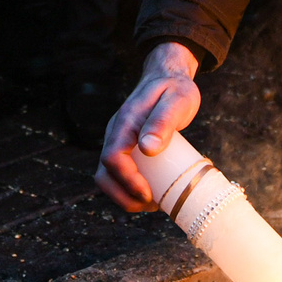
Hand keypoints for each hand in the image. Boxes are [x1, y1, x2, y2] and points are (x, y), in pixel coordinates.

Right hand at [96, 42, 202, 209]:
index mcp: (124, 122)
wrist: (167, 76)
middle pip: (104, 174)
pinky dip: (131, 189)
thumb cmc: (174, 88)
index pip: (112, 158)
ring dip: (126, 197)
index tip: (149, 194)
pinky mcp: (125, 148)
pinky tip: (155, 193)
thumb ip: (162, 122)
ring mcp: (118, 141)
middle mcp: (115, 133)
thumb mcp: (177, 101)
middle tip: (152, 204)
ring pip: (109, 178)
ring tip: (154, 203)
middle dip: (124, 197)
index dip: (127, 181)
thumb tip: (147, 148)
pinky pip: (120, 174)